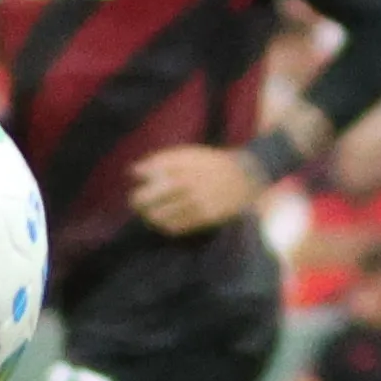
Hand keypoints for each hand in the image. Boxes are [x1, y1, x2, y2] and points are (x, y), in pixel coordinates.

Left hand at [128, 145, 266, 235]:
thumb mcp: (190, 154)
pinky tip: (164, 222)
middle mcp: (189, 182)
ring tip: (149, 214)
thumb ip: (162, 160)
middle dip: (138, 200)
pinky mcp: (206, 217)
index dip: (140, 176)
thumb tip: (133, 171)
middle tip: (136, 201)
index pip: (151, 172)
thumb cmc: (213, 164)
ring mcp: (197, 201)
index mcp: (184, 164)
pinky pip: (177, 227)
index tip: (137, 178)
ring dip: (150, 215)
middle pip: (150, 197)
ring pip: (160, 214)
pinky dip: (165, 226)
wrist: (248, 176)